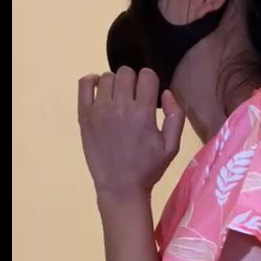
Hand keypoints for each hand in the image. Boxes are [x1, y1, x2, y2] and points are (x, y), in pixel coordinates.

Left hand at [77, 68, 184, 198]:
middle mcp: (120, 107)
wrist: (120, 187)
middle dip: (133, 81)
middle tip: (134, 98)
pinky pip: (85, 84)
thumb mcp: (171, 147)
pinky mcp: (84, 115)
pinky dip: (92, 81)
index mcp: (144, 114)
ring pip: (107, 77)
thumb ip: (176, 117)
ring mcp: (99, 109)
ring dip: (115, 84)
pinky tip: (100, 91)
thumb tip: (166, 93)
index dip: (151, 82)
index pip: (147, 76)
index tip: (150, 95)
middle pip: (126, 72)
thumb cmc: (148, 168)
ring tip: (118, 100)